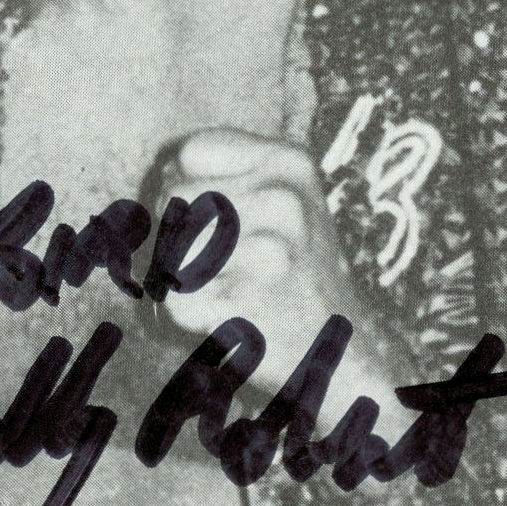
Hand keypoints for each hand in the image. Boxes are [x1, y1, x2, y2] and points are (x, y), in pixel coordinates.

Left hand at [154, 129, 404, 421]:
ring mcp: (270, 253)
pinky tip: (225, 318)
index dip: (180, 185)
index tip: (199, 217)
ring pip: (169, 247)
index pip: (189, 153)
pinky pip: (175, 300)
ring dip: (177, 274)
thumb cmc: (295, 271)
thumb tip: (161, 178)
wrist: (345, 351)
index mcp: (290, 163)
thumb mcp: (280, 200)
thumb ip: (221, 175)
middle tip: (209, 264)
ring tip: (220, 288)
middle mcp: (284, 199)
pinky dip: (187, 314)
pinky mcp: (247, 306)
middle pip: (174, 196)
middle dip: (174, 232)